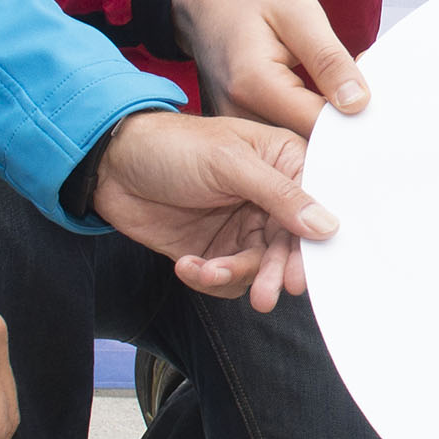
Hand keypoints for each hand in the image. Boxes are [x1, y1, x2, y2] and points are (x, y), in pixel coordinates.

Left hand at [89, 110, 335, 310]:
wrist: (112, 165)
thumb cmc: (172, 145)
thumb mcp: (229, 162)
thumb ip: (279, 194)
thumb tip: (326, 224)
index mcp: (284, 164)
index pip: (316, 206)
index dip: (314, 241)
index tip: (305, 271)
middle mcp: (269, 198)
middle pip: (290, 245)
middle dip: (274, 270)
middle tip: (266, 294)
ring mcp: (242, 226)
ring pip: (259, 267)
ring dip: (236, 276)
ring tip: (208, 271)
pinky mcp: (215, 249)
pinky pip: (226, 277)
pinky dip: (208, 278)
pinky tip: (187, 265)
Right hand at [170, 0, 364, 133]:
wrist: (203, 1)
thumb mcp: (299, 13)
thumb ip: (329, 60)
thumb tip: (358, 103)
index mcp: (253, 85)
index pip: (317, 127)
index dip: (354, 123)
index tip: (377, 110)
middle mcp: (238, 114)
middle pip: (304, 143)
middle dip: (341, 127)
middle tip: (362, 97)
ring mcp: (234, 126)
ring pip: (293, 145)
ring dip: (324, 128)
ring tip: (339, 95)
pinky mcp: (239, 129)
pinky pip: (280, 138)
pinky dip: (304, 125)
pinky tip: (320, 102)